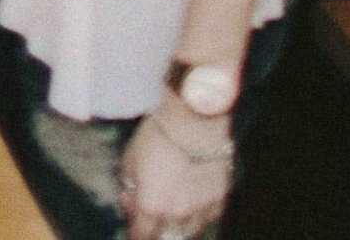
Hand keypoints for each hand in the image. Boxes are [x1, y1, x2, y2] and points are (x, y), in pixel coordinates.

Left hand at [120, 107, 234, 239]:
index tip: (135, 229)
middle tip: (153, 219)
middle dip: (157, 231)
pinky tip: (193, 202)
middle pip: (165, 238)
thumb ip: (129, 187)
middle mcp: (177, 215)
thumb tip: (130, 199)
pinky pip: (207, 218)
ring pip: (189, 232)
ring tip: (173, 211)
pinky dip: (198, 215)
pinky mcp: (220, 201)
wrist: (195, 122)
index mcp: (151, 207)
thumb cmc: (159, 137)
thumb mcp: (130, 160)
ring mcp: (201, 210)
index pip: (142, 235)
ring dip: (178, 226)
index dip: (136, 233)